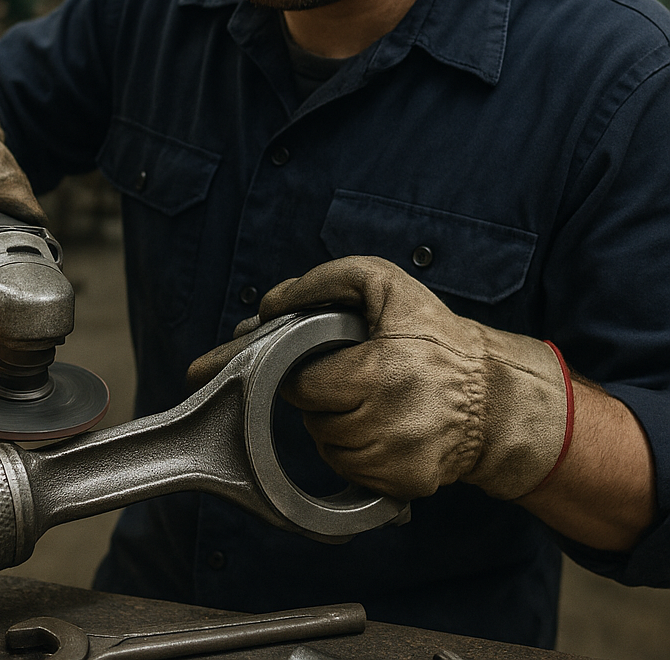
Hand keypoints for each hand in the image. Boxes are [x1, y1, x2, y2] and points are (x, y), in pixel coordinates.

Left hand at [189, 256, 570, 500]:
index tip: (321, 363)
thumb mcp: (384, 283)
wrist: (496, 395)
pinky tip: (379, 428)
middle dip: (323, 400)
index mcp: (378, 372)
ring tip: (366, 402)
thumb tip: (271, 306)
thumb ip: (323, 283)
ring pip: (330, 450)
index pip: (303, 387)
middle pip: (315, 421)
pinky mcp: (406, 485)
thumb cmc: (437, 336)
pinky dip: (356, 453)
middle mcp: (388, 423)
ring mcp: (397, 460)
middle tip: (349, 380)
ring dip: (336, 427)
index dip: (307, 373)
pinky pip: (353, 473)